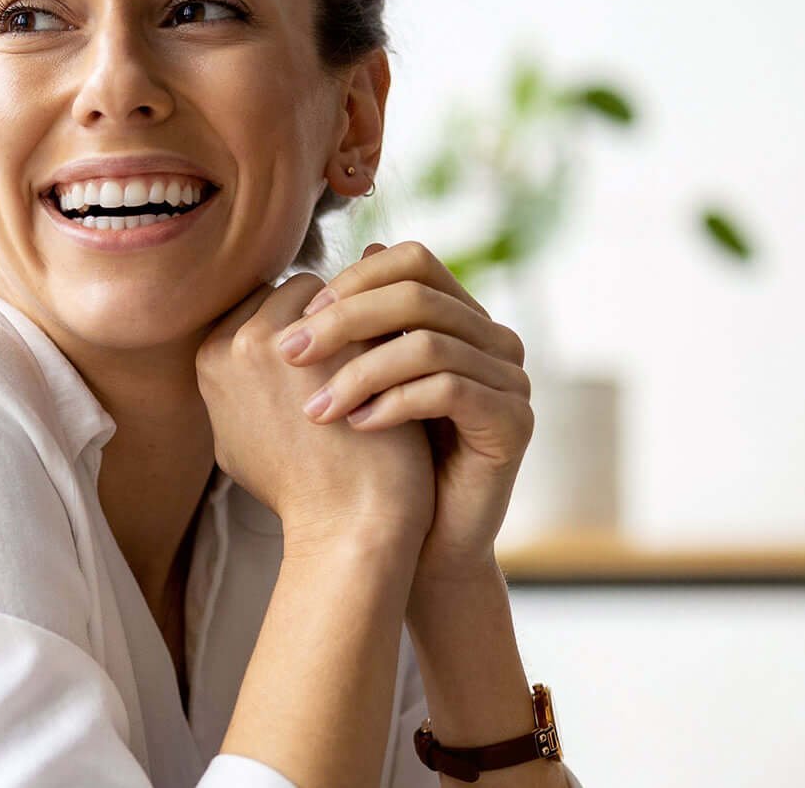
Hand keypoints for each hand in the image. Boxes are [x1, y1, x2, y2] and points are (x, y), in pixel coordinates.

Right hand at [193, 273, 433, 557]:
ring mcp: (294, 339)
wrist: (347, 527)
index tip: (333, 359)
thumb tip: (240, 346)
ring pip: (340, 294)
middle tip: (365, 353)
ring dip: (364, 318)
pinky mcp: (348, 343)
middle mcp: (241, 341)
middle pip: (297, 292)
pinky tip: (409, 363)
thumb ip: (235, 385)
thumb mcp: (237, 439)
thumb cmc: (300, 493)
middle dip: (333, 315)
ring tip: (388, 359)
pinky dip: (393, 330)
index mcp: (211, 358)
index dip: (303, 328)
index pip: (261, 304)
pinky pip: (376, 310)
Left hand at [273, 242, 532, 575]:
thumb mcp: (356, 385)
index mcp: (457, 318)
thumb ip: (345, 332)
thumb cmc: (379, 462)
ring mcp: (510, 379)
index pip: (411, 261)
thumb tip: (305, 276)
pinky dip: (395, 404)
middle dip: (345, 321)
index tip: (299, 320)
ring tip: (315, 408)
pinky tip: (356, 426)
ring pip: (429, 344)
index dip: (353, 281)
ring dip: (360, 373)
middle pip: (418, 294)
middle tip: (290, 354)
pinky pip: (450, 391)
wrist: (419, 543)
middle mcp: (492, 338)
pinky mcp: (514, 422)